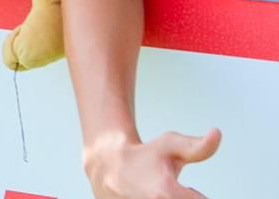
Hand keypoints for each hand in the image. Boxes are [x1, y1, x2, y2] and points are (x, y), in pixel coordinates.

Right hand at [84, 128, 219, 198]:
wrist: (107, 166)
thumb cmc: (144, 155)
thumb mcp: (170, 145)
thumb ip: (198, 146)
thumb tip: (217, 133)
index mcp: (166, 192)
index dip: (196, 196)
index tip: (187, 189)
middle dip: (185, 198)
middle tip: (172, 191)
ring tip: (161, 194)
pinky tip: (152, 197)